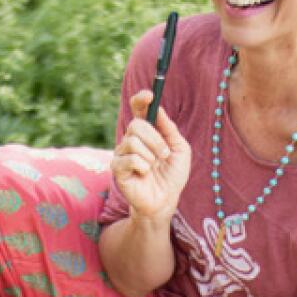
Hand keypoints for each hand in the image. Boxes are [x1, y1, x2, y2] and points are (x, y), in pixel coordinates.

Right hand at [110, 90, 191, 223]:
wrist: (166, 200)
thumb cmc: (172, 175)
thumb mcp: (180, 149)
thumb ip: (169, 128)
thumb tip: (158, 108)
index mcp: (146, 132)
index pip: (138, 110)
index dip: (141, 100)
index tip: (149, 95)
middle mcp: (131, 139)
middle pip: (136, 124)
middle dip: (155, 139)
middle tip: (164, 154)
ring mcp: (122, 153)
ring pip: (133, 141)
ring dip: (151, 155)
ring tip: (154, 167)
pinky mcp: (117, 168)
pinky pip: (130, 159)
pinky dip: (143, 167)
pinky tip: (144, 175)